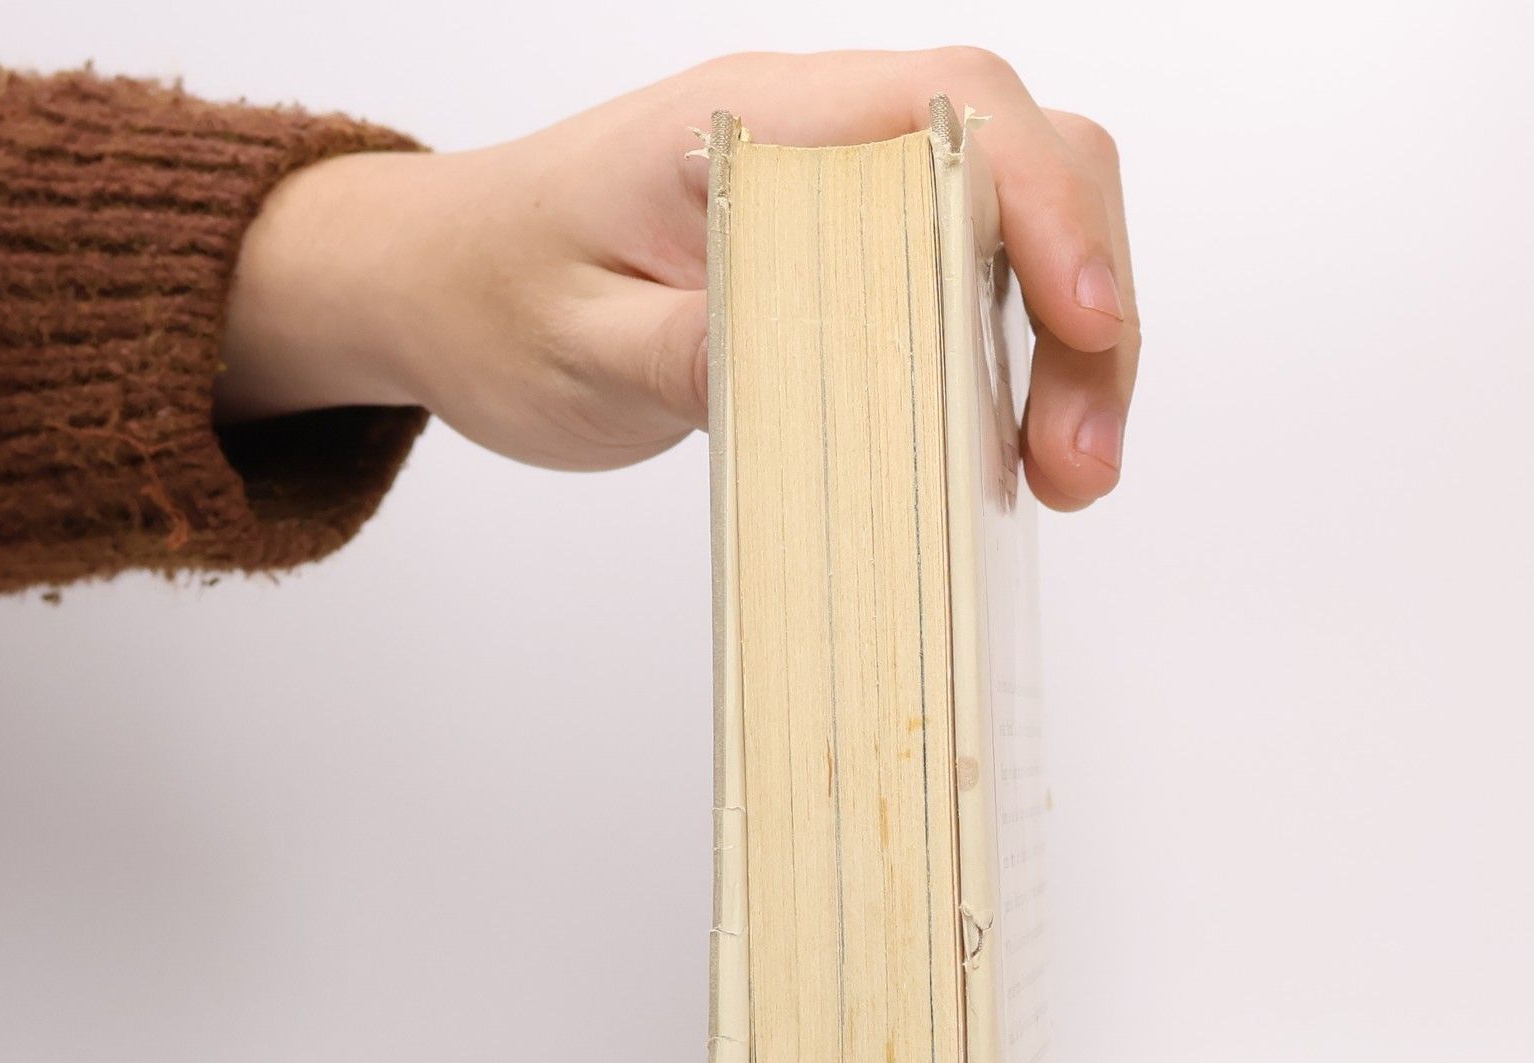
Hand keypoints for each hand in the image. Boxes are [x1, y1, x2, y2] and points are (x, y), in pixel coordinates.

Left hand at [217, 50, 1138, 509]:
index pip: (958, 112)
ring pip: (1021, 239)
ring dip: (1070, 355)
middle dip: (1090, 306)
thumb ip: (690, 352)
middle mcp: (826, 143)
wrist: (443, 290)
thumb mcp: (574, 345)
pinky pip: (974, 295)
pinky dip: (1019, 373)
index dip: (1050, 207)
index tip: (1086, 323)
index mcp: (760, 123)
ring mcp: (849, 205)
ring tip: (1063, 479)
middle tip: (1078, 461)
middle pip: (1029, 170)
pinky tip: (1012, 458)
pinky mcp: (854, 271)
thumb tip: (812, 370)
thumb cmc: (494, 296)